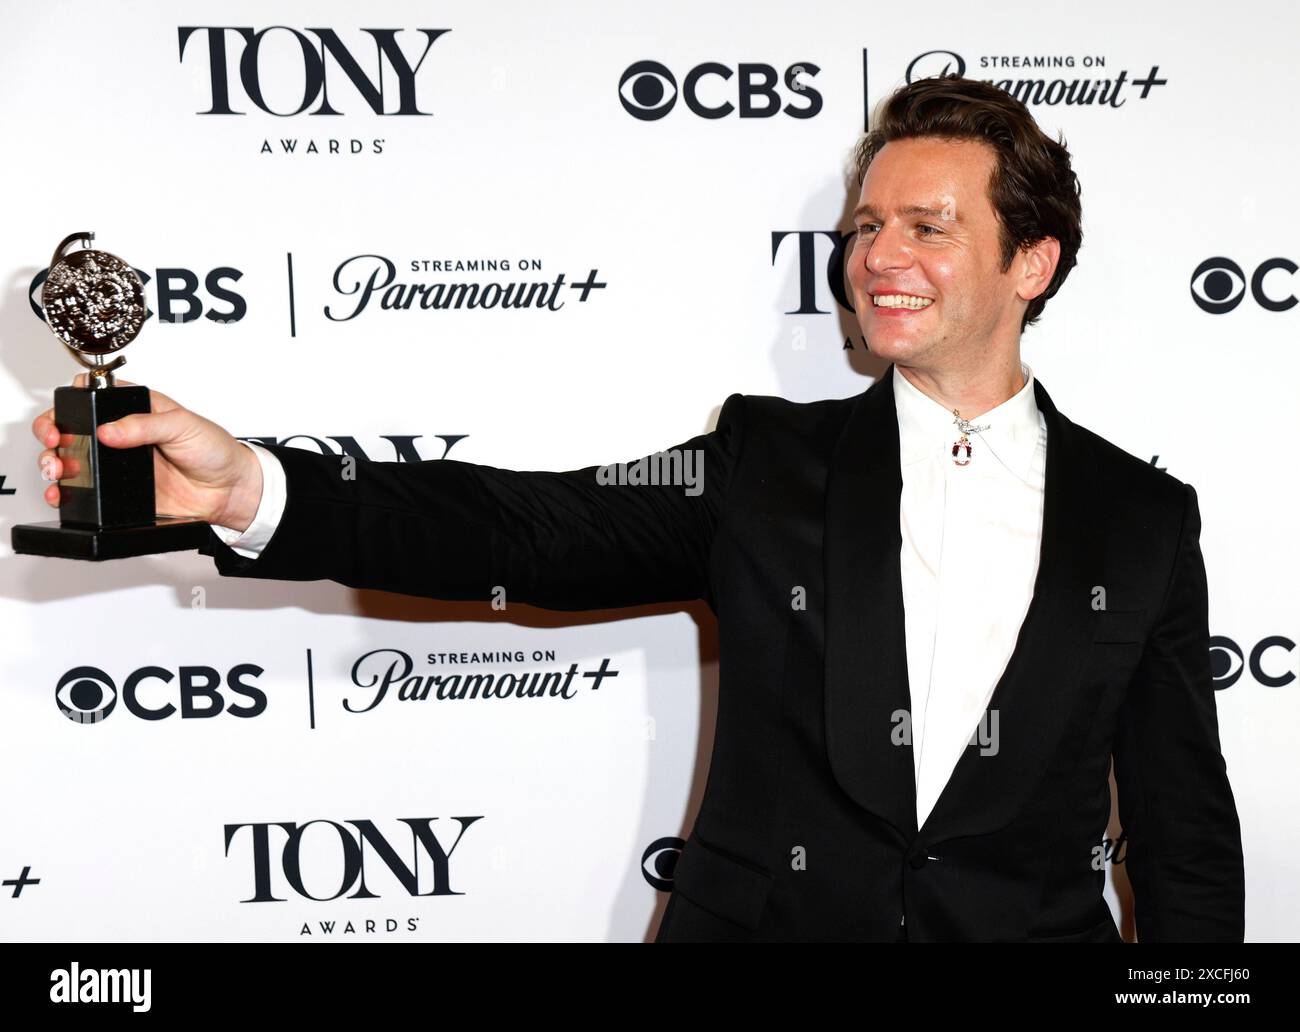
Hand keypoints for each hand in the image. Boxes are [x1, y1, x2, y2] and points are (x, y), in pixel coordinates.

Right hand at [31, 374, 263, 531]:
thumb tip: (110, 430)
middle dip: (51, 432)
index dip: (71, 400)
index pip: (91, 395)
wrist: (229, 491)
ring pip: (71, 459)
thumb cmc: (215, 450)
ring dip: (54, 462)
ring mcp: (115, 463)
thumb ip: (146, 425)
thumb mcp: (184, 425)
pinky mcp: (117, 491)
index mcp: (135, 409)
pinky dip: (67, 493)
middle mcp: (120, 434)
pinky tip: (63, 494)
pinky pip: (85, 492)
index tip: (67, 414)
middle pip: (71, 427)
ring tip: (56, 469)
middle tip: (54, 442)